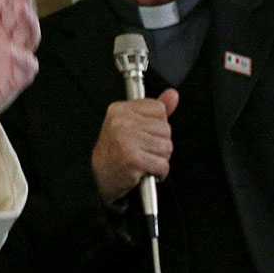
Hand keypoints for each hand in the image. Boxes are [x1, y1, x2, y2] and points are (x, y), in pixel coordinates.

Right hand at [91, 88, 179, 203]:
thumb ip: (154, 111)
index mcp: (120, 110)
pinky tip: (145, 172)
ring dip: (159, 159)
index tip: (144, 135)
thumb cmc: (116, 152)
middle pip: (166, 129)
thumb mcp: (132, 125)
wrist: (100, 178)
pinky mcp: (133, 159)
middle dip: (160, 145)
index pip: (159, 109)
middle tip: (142, 151)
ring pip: (167, 147)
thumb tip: (173, 94)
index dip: (156, 126)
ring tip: (143, 161)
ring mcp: (126, 140)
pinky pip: (163, 165)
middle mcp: (121, 122)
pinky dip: (159, 173)